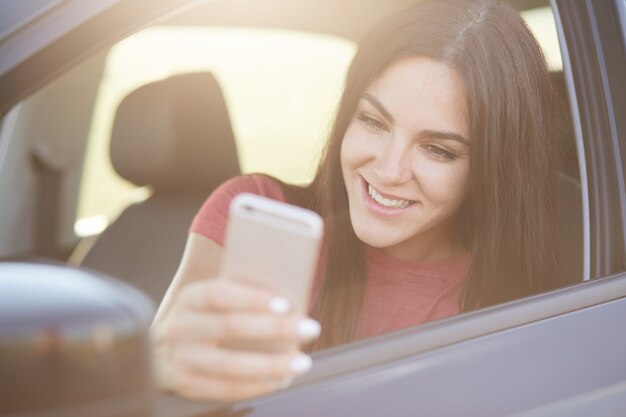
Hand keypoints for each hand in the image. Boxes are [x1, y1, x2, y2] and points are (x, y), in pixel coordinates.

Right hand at [152, 278, 320, 400]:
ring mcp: (180, 359)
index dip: (252, 299)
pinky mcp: (184, 384)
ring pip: (231, 365)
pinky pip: (225, 389)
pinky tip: (280, 379)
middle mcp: (180, 327)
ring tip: (302, 362)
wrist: (160, 349)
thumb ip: (241, 296)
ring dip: (272, 364)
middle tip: (311, 328)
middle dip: (275, 329)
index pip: (220, 294)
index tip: (286, 303)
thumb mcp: (210, 302)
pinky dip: (257, 385)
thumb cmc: (203, 319)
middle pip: (231, 327)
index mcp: (189, 298)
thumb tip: (288, 302)